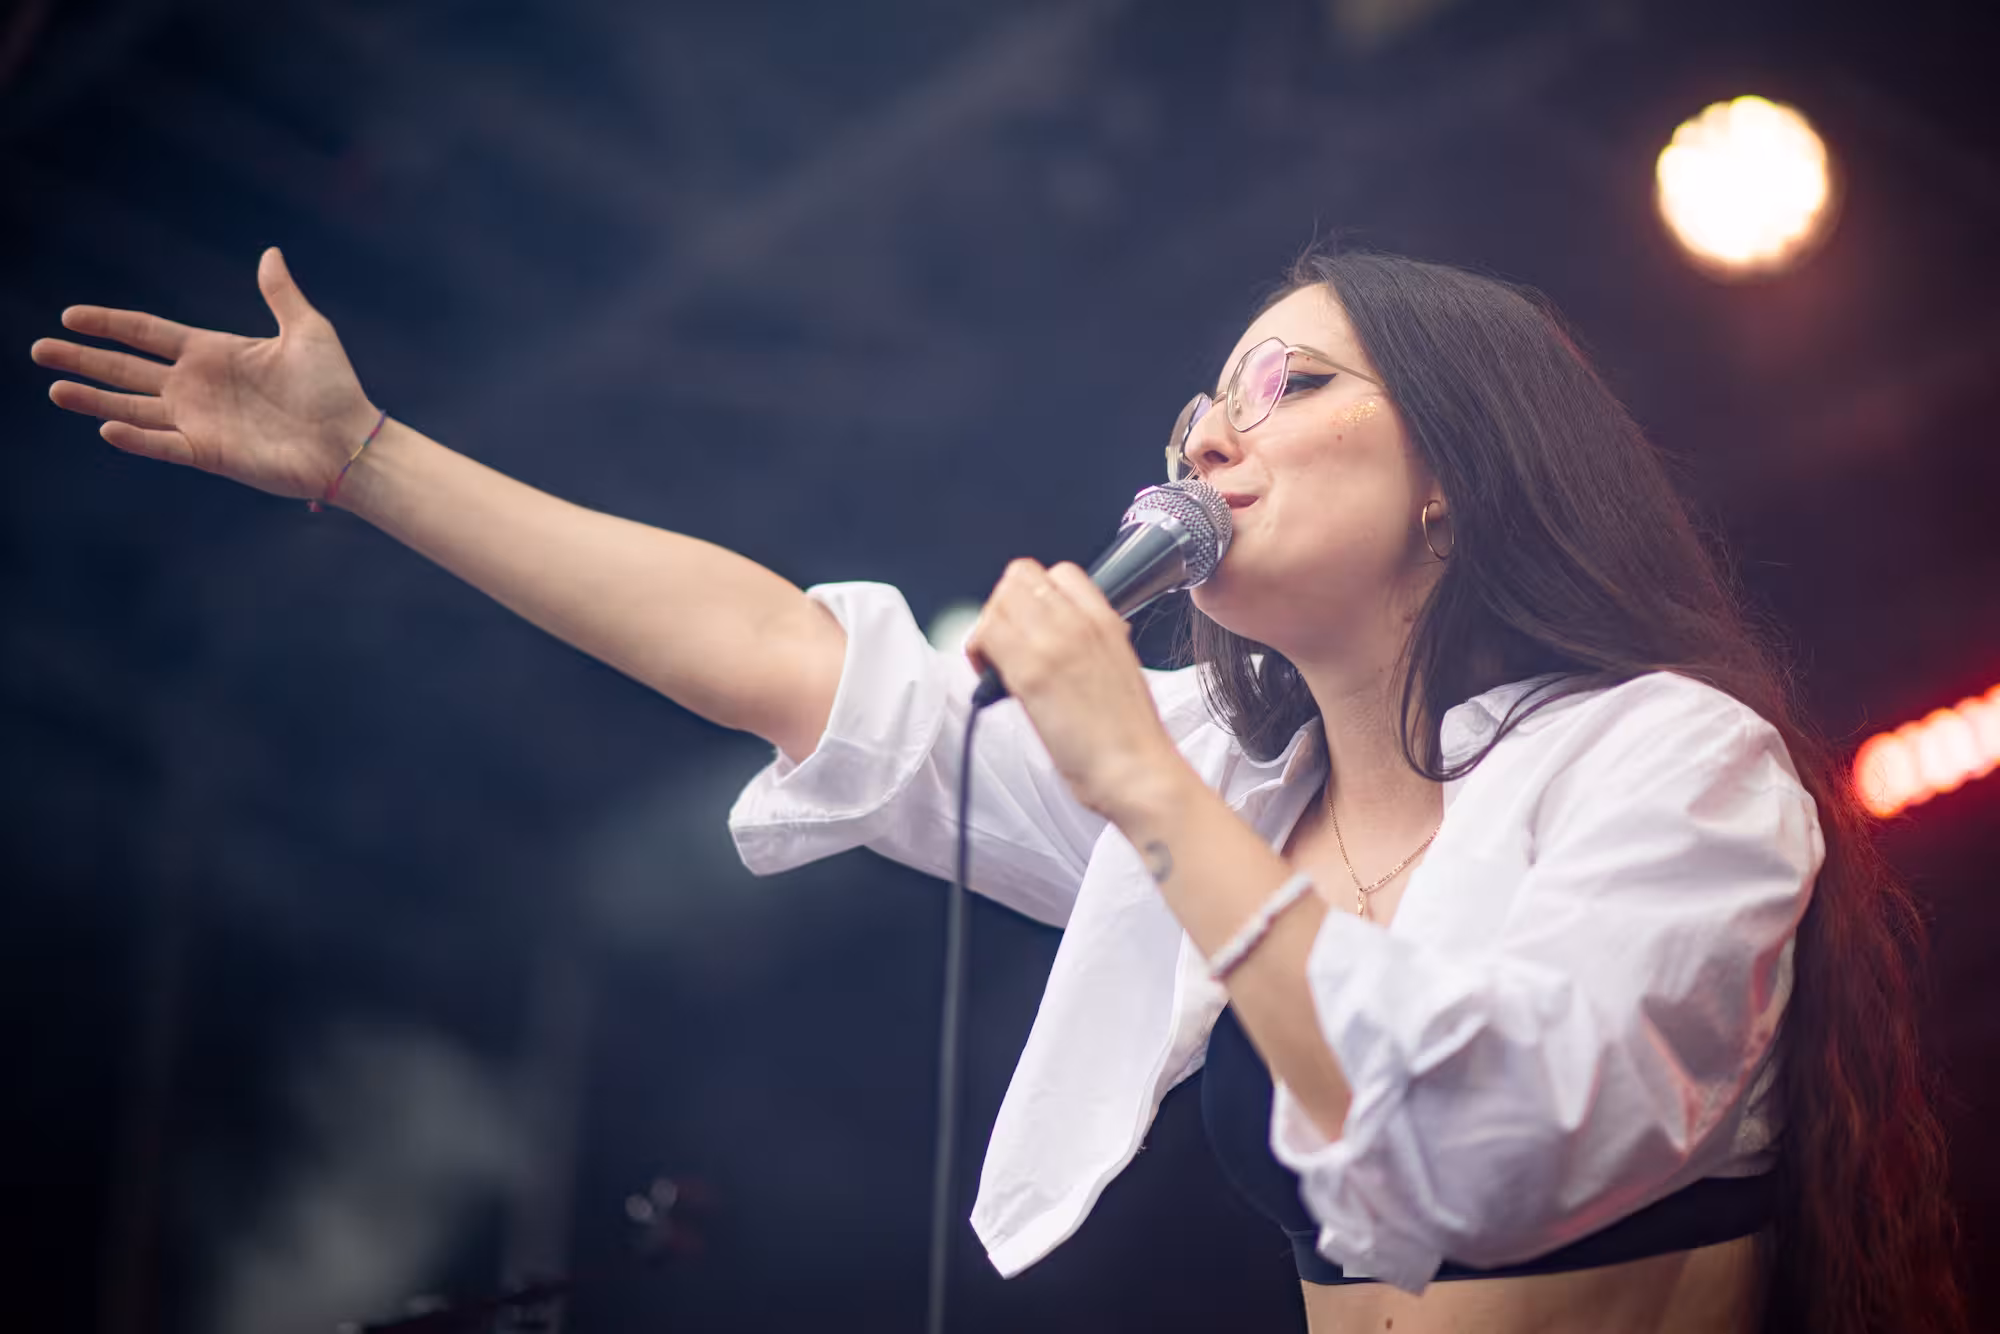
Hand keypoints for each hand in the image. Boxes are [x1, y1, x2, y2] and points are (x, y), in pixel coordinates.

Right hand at [30, 247, 382, 502]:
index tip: (70, 316)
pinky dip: (136, 438)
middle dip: (83, 359)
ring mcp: (199, 421)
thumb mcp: (308, 332)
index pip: (147, 333)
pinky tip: (106, 425)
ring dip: (94, 398)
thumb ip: (281, 295)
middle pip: (126, 369)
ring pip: (132, 407)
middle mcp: (197, 386)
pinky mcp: (209, 453)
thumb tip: (270, 253)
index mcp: (214, 352)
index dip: (110, 324)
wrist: (351, 442)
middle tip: (37, 350)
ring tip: (55, 388)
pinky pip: (163, 445)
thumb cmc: (335, 389)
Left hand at [964, 558, 1187, 820]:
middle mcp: (1080, 622)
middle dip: (1004, 606)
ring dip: (988, 630)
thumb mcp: (1119, 667)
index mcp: (1106, 620)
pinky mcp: (1030, 673)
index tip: (1032, 626)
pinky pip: (985, 637)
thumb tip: (1047, 639)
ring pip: (996, 602)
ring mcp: (1054, 643)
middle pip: (1019, 576)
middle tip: (1006, 644)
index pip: (1059, 572)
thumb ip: (1087, 642)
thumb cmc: (1128, 734)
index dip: (1036, 595)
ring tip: (997, 666)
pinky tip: (992, 683)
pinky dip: (979, 655)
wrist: (1136, 770)